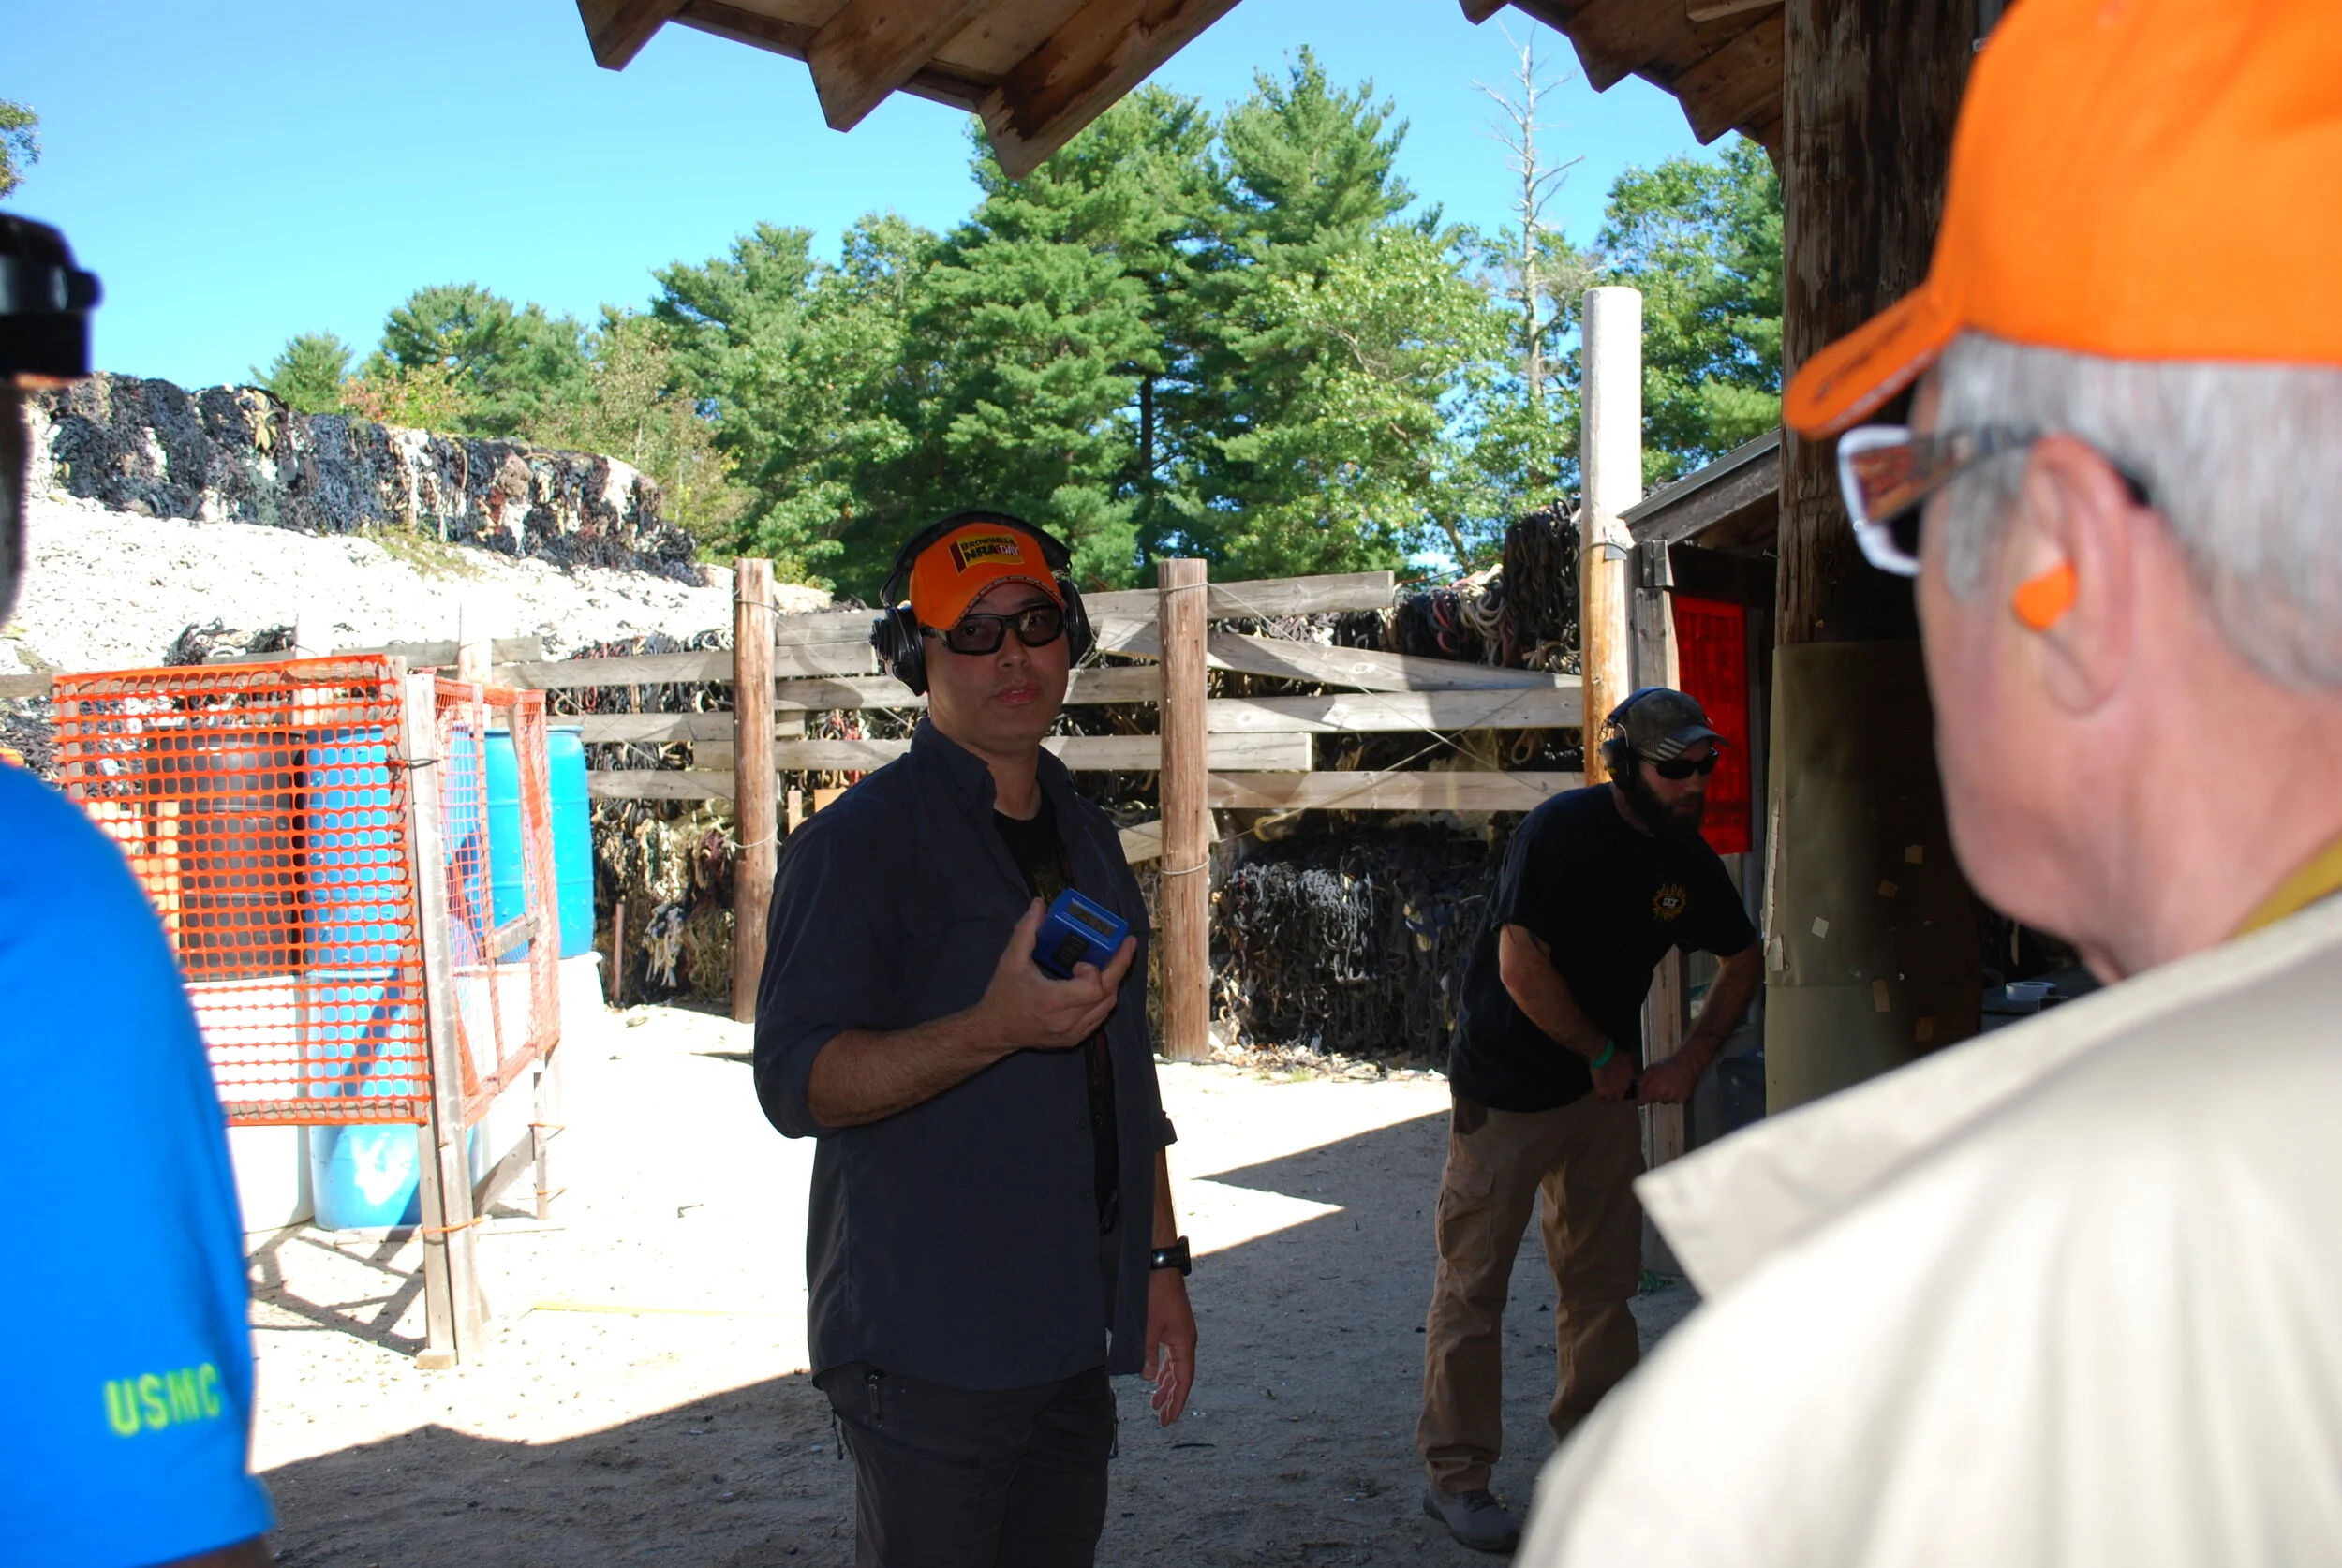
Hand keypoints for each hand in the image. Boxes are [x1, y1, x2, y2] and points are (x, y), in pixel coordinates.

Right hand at [968, 900, 1137, 1055]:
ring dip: (1112, 983)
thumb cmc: (1003, 995)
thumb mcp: (1011, 960)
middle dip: (1119, 968)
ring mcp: (1073, 1033)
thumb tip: (1040, 904)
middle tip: (1126, 945)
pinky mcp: (1074, 1039)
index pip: (1094, 988)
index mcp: (1053, 1002)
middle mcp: (1068, 1022)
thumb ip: (1026, 930)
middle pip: (1108, 995)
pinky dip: (1103, 999)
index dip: (1095, 970)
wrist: (994, 1031)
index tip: (1081, 961)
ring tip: (1114, 961)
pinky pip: (1099, 1017)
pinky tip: (1100, 983)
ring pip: (1107, 1007)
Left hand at [1143, 1266, 1195, 1425]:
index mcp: (1185, 1343)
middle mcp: (1186, 1340)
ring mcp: (1180, 1333)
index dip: (1177, 1401)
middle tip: (1163, 1419)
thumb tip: (1148, 1377)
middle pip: (1181, 1376)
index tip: (1168, 1419)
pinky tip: (1156, 1376)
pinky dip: (1164, 1369)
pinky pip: (1171, 1355)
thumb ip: (1147, 1354)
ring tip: (1156, 1403)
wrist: (1159, 1266)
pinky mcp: (1172, 1326)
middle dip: (1172, 1398)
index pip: (1183, 1380)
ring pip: (1175, 1366)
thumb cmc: (1154, 1294)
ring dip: (1166, 1385)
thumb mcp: (1148, 1327)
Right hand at [1590, 1046, 1637, 1100]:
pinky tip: (1594, 1091)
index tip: (1616, 1087)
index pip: (1626, 1089)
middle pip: (1618, 1097)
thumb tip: (1629, 1063)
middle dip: (1614, 1095)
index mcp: (1628, 1079)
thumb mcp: (1626, 1058)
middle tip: (1608, 1091)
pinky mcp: (1602, 1091)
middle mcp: (1622, 1087)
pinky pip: (1598, 1096)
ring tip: (1601, 1092)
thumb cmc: (1613, 1054)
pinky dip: (1596, 1094)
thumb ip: (1628, 1065)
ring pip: (1608, 1099)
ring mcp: (1612, 1090)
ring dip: (1605, 1096)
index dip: (1620, 1089)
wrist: (1602, 1054)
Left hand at [1636, 1048, 1709, 1104]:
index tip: (1641, 1100)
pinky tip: (1677, 1088)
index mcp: (1653, 1085)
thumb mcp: (1651, 1069)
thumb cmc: (1668, 1065)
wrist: (1687, 1064)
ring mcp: (1673, 1097)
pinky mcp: (1682, 1099)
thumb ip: (1642, 1080)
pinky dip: (1675, 1097)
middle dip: (1654, 1095)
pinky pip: (1675, 1101)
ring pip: (1664, 1101)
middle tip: (1659, 1086)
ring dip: (1665, 1096)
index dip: (1641, 1099)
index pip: (1643, 1099)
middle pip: (1653, 1101)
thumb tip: (1638, 1090)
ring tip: (1669, 1085)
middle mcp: (1663, 1093)